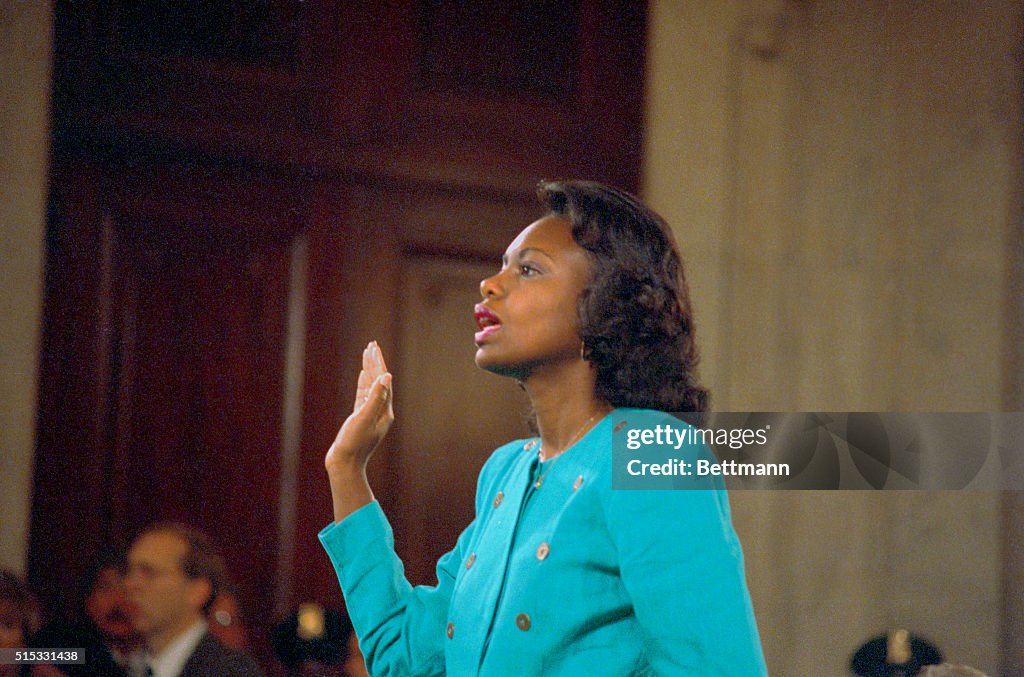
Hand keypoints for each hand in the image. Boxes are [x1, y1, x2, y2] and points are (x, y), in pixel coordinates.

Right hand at [325, 341, 393, 477]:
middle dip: (375, 362)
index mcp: (385, 410)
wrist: (345, 465)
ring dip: (369, 370)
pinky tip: (363, 375)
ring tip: (367, 354)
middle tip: (372, 344)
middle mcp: (381, 411)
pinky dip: (364, 383)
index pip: (383, 380)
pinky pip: (364, 395)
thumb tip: (387, 376)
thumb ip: (375, 397)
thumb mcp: (364, 418)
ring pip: (371, 386)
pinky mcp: (361, 418)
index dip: (378, 362)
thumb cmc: (354, 443)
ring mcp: (371, 414)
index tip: (373, 347)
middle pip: (379, 381)